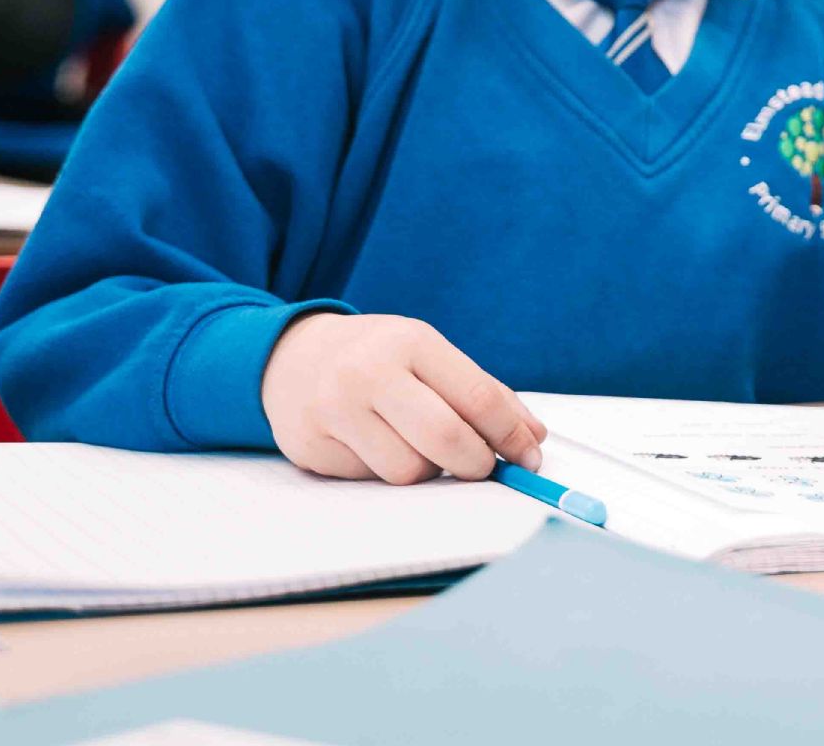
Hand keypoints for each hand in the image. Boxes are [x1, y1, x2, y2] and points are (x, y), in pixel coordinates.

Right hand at [260, 313, 546, 484]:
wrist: (291, 356)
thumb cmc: (376, 356)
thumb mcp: (429, 354)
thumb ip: (482, 392)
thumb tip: (532, 437)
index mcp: (410, 342)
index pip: (477, 397)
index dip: (511, 434)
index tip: (528, 454)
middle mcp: (369, 373)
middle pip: (445, 439)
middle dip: (477, 464)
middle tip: (483, 466)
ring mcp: (335, 411)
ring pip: (408, 471)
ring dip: (428, 470)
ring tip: (418, 446)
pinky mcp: (312, 447)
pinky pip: (371, 481)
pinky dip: (387, 471)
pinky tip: (376, 445)